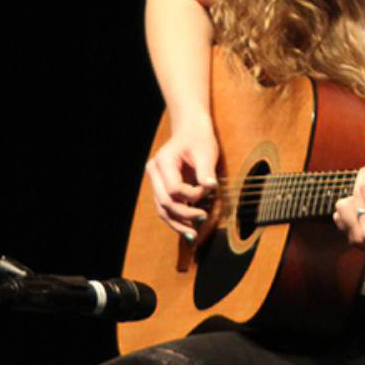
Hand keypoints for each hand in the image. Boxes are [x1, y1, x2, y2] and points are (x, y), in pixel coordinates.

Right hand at [145, 119, 218, 239]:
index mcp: (163, 161)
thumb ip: (206, 171)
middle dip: (184, 215)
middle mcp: (154, 172)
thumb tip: (210, 188)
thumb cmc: (199, 138)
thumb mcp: (206, 152)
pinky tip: (188, 229)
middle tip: (203, 219)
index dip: (192, 195)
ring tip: (193, 236)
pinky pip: (165, 207)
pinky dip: (177, 218)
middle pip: (164, 202)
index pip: (174, 189)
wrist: (190, 129)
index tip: (209, 190)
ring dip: (178, 223)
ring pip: (162, 209)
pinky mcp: (161, 187)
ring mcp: (155, 180)